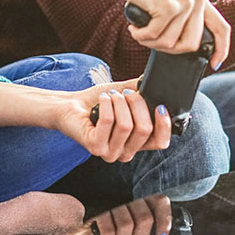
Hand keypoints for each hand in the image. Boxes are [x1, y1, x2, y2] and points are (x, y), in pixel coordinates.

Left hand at [56, 78, 172, 162]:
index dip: (164, 124)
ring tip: (111, 95)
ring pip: (127, 125)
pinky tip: (102, 99)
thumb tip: (156, 82)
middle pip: (145, 129)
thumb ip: (143, 92)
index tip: (160, 105)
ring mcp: (110, 152)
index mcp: (137, 143)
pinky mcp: (95, 147)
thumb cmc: (98, 102)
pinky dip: (107, 104)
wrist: (70, 106)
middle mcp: (125, 152)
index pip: (160, 142)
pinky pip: (109, 122)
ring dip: (120, 102)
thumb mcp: (125, 95)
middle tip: (126, 93)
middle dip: (137, 104)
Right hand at [68, 194, 171, 234]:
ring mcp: (112, 197)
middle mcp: (127, 191)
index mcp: (137, 192)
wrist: (70, 212)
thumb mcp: (124, 216)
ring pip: (127, 226)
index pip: (159, 201)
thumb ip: (142, 219)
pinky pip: (110, 230)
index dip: (164, 220)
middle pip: (144, 219)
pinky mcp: (98, 205)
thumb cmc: (100, 217)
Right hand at [110, 0, 229, 69]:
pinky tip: (134, 26)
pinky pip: (155, 36)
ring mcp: (184, 3)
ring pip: (170, 44)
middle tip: (151, 38)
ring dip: (150, 42)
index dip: (222, 49)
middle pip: (191, 45)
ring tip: (141, 29)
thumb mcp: (170, 4)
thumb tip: (187, 50)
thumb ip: (183, 21)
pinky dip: (140, 36)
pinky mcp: (168, 7)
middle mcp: (196, 0)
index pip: (222, 28)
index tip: (215, 64)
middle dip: (169, 49)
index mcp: (200, 0)